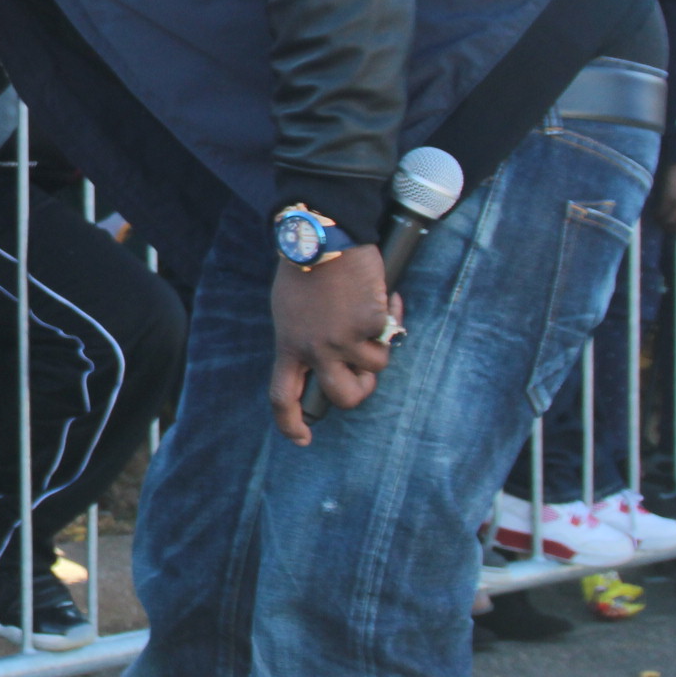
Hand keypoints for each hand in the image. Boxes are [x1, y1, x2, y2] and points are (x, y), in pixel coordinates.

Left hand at [268, 245, 396, 444]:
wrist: (321, 237)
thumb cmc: (304, 270)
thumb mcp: (288, 312)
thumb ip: (303, 340)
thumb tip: (326, 363)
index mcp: (288, 346)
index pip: (282, 397)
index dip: (291, 424)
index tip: (302, 439)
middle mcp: (314, 349)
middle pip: (343, 397)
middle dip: (362, 391)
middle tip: (366, 373)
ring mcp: (343, 339)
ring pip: (376, 366)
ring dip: (381, 344)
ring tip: (371, 315)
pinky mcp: (369, 324)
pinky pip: (391, 334)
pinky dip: (393, 316)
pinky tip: (385, 297)